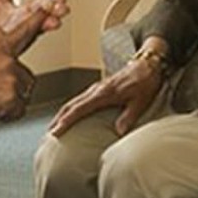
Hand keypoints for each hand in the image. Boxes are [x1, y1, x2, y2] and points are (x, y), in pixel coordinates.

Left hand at [0, 0, 68, 59]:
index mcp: (25, 15)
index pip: (41, 6)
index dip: (52, 2)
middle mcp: (25, 28)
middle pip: (42, 19)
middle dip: (54, 13)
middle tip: (62, 9)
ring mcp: (17, 41)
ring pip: (33, 33)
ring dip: (44, 27)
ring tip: (54, 22)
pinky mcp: (7, 52)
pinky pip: (14, 47)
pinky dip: (19, 41)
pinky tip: (25, 35)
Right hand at [0, 13, 39, 124]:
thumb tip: (9, 72)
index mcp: (0, 49)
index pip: (24, 32)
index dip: (38, 20)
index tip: (50, 6)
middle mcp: (9, 61)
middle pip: (27, 79)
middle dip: (14, 89)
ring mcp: (11, 79)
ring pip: (23, 96)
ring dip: (10, 102)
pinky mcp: (11, 97)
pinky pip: (19, 111)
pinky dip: (7, 115)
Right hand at [47, 57, 164, 137]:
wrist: (148, 63)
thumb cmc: (145, 81)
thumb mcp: (140, 101)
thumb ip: (128, 116)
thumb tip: (118, 132)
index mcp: (104, 93)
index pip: (80, 109)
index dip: (66, 121)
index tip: (55, 131)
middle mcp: (97, 89)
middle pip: (72, 104)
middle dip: (59, 118)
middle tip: (49, 133)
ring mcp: (97, 87)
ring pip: (74, 101)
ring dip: (63, 113)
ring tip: (55, 126)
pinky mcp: (100, 88)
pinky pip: (80, 98)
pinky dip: (71, 108)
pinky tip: (70, 115)